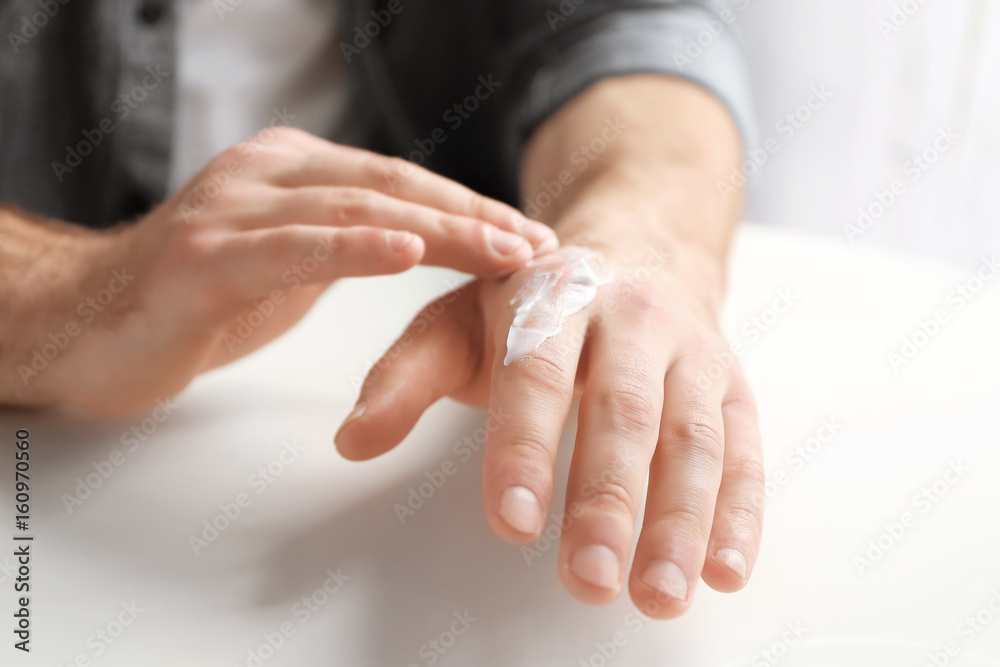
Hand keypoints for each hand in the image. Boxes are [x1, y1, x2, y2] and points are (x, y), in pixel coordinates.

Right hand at [2, 127, 555, 414]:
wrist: (85, 327)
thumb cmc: (193, 300)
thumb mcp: (286, 264)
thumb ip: (341, 242)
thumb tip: (415, 242)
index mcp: (291, 173)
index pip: (398, 181)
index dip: (469, 206)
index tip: (529, 236)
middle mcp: (264, 175)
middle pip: (389, 187)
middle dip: (471, 216)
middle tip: (537, 246)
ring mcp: (230, 210)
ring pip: (353, 209)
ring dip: (438, 229)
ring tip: (502, 250)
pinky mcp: (202, 258)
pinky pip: (290, 248)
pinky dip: (351, 246)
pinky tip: (404, 248)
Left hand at [336, 230, 763, 618]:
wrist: (640, 251)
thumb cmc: (540, 302)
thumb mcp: (460, 320)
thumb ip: (406, 376)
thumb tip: (354, 439)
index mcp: (555, 299)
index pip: (538, 374)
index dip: (524, 447)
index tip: (513, 521)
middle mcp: (633, 321)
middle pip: (625, 412)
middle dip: (610, 500)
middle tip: (590, 579)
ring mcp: (692, 355)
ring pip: (695, 440)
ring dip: (681, 522)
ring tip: (658, 594)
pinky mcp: (732, 388)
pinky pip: (745, 452)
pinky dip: (739, 515)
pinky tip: (723, 571)